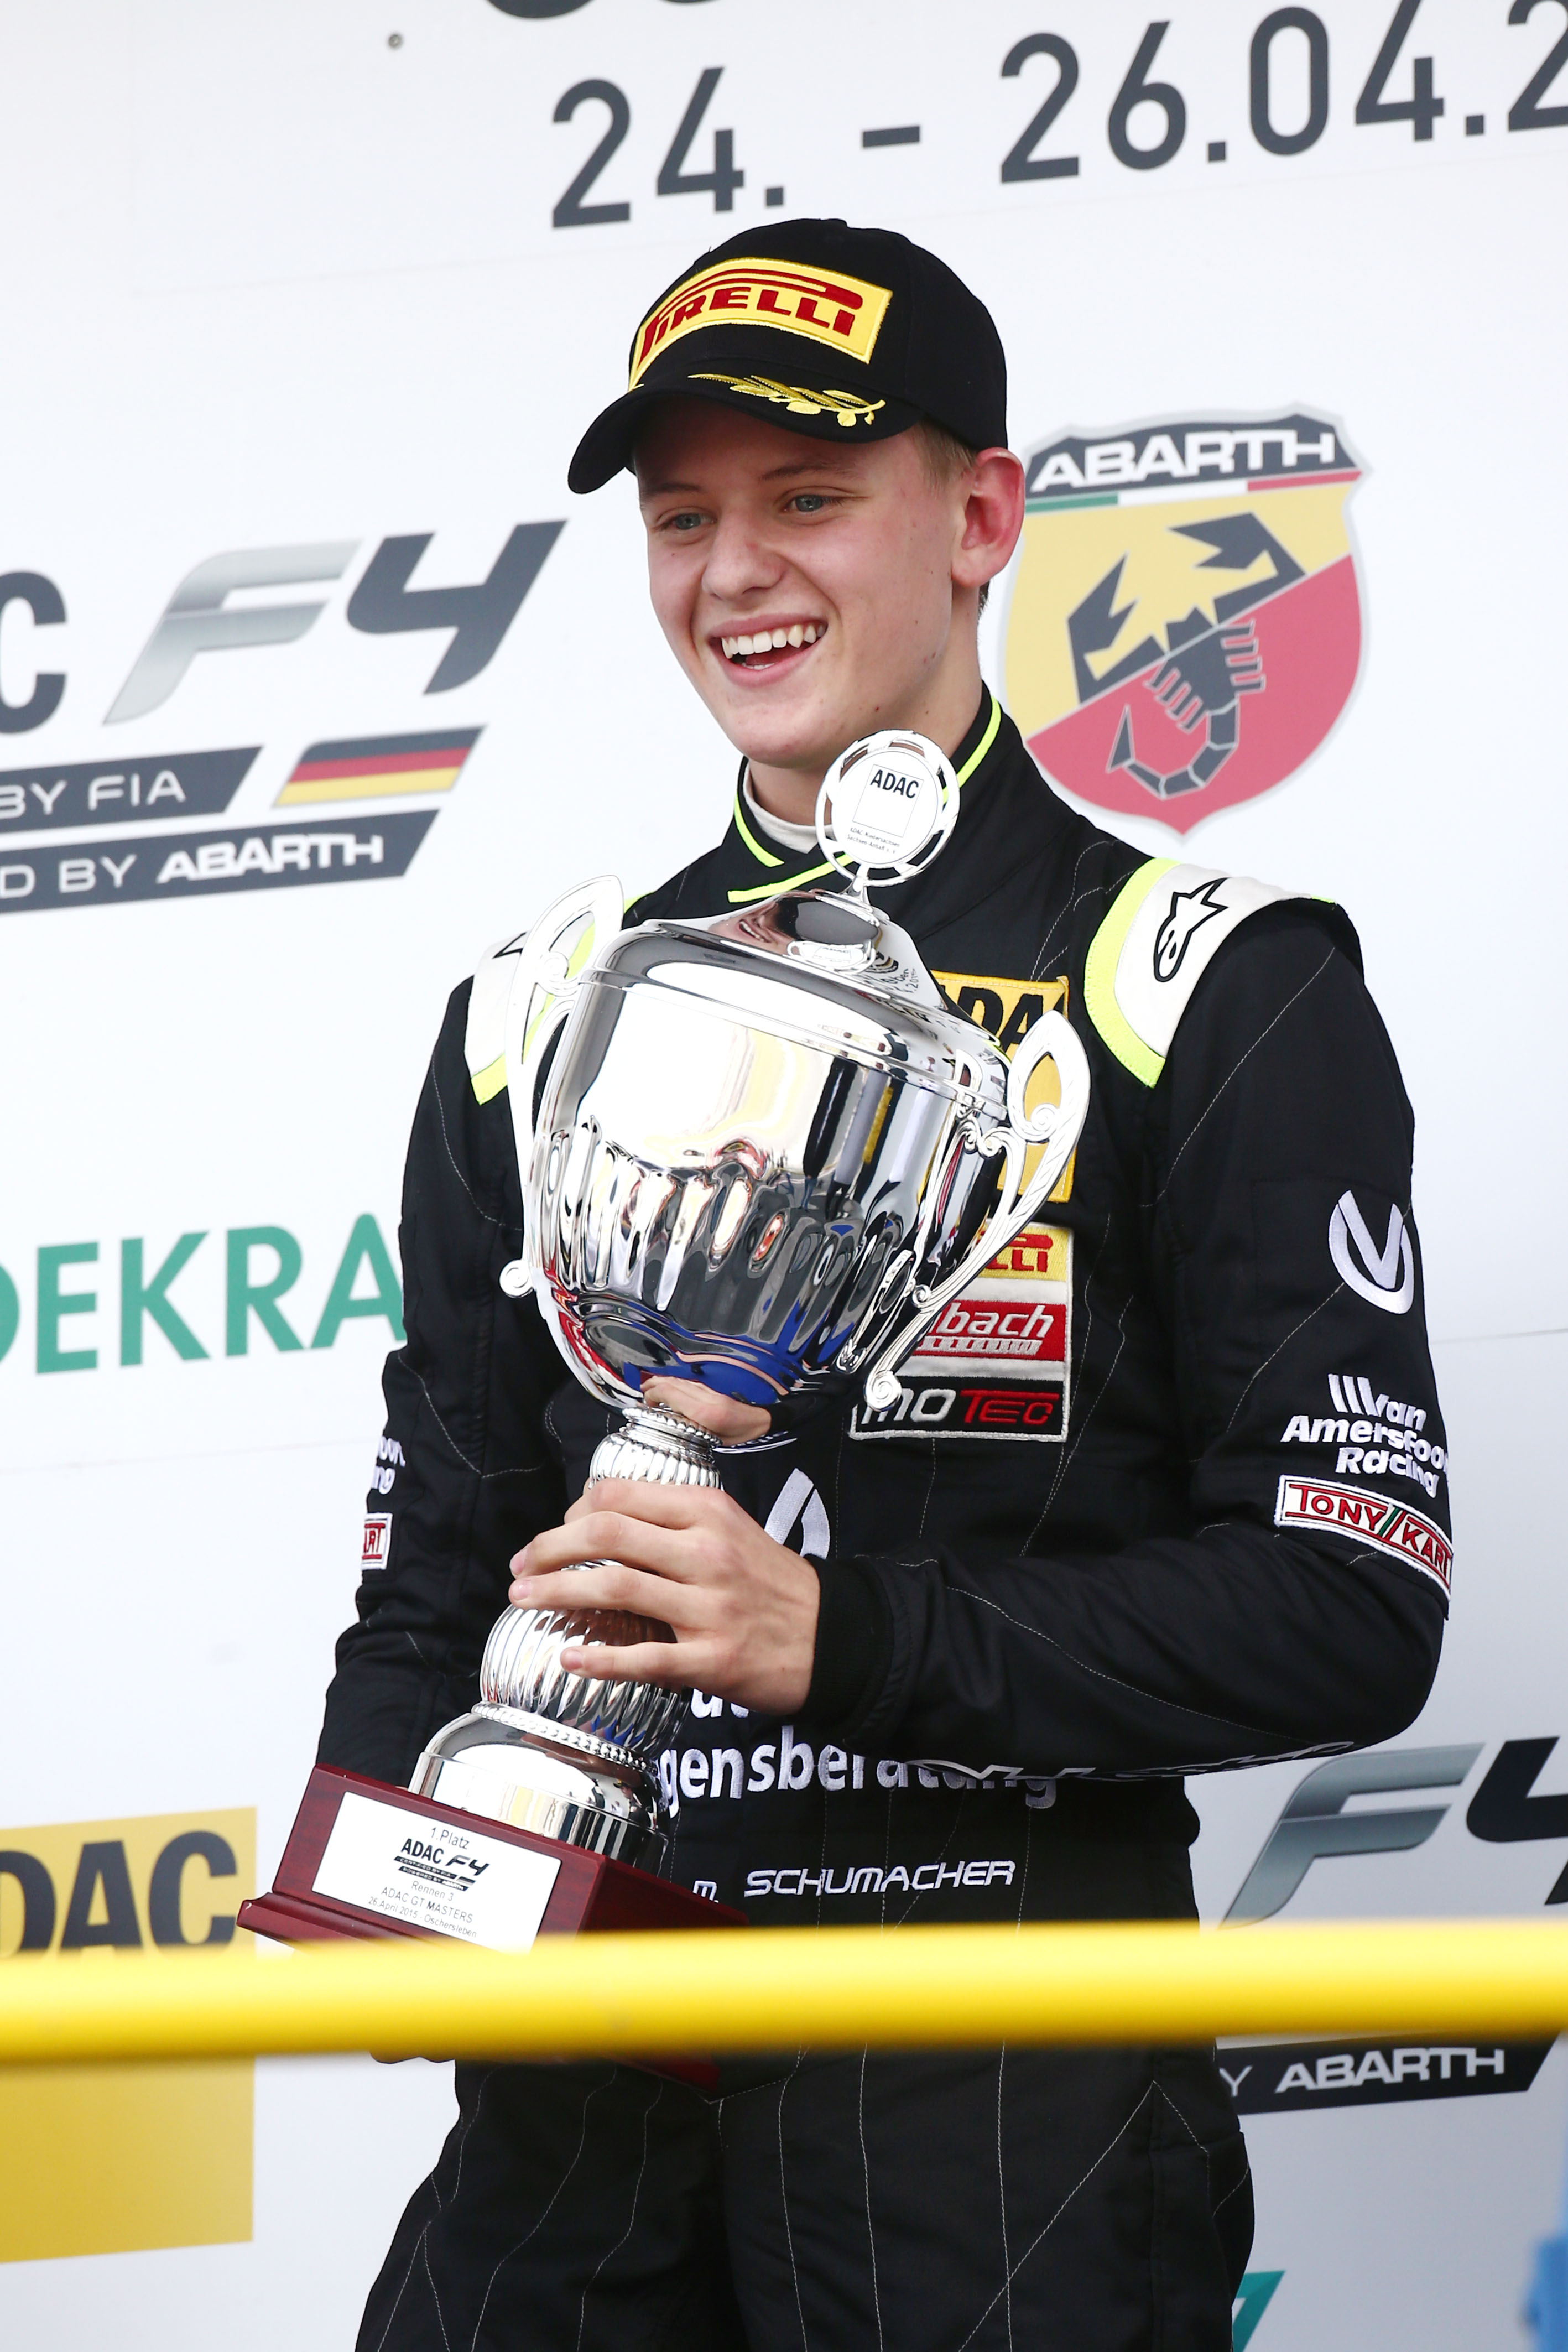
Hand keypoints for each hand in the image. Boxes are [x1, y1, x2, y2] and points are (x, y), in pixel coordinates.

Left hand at [508, 1478, 819, 1716]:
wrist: (835, 1636)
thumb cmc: (771, 1583)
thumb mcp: (731, 1530)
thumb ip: (672, 1522)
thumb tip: (598, 1519)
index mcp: (708, 1514)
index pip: (619, 1498)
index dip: (571, 1514)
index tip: (552, 1535)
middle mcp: (707, 1553)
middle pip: (607, 1536)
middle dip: (548, 1549)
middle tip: (519, 1568)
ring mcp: (710, 1607)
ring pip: (617, 1589)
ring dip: (557, 1594)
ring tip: (523, 1600)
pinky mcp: (714, 1660)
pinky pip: (646, 1657)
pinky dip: (601, 1659)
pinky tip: (570, 1658)